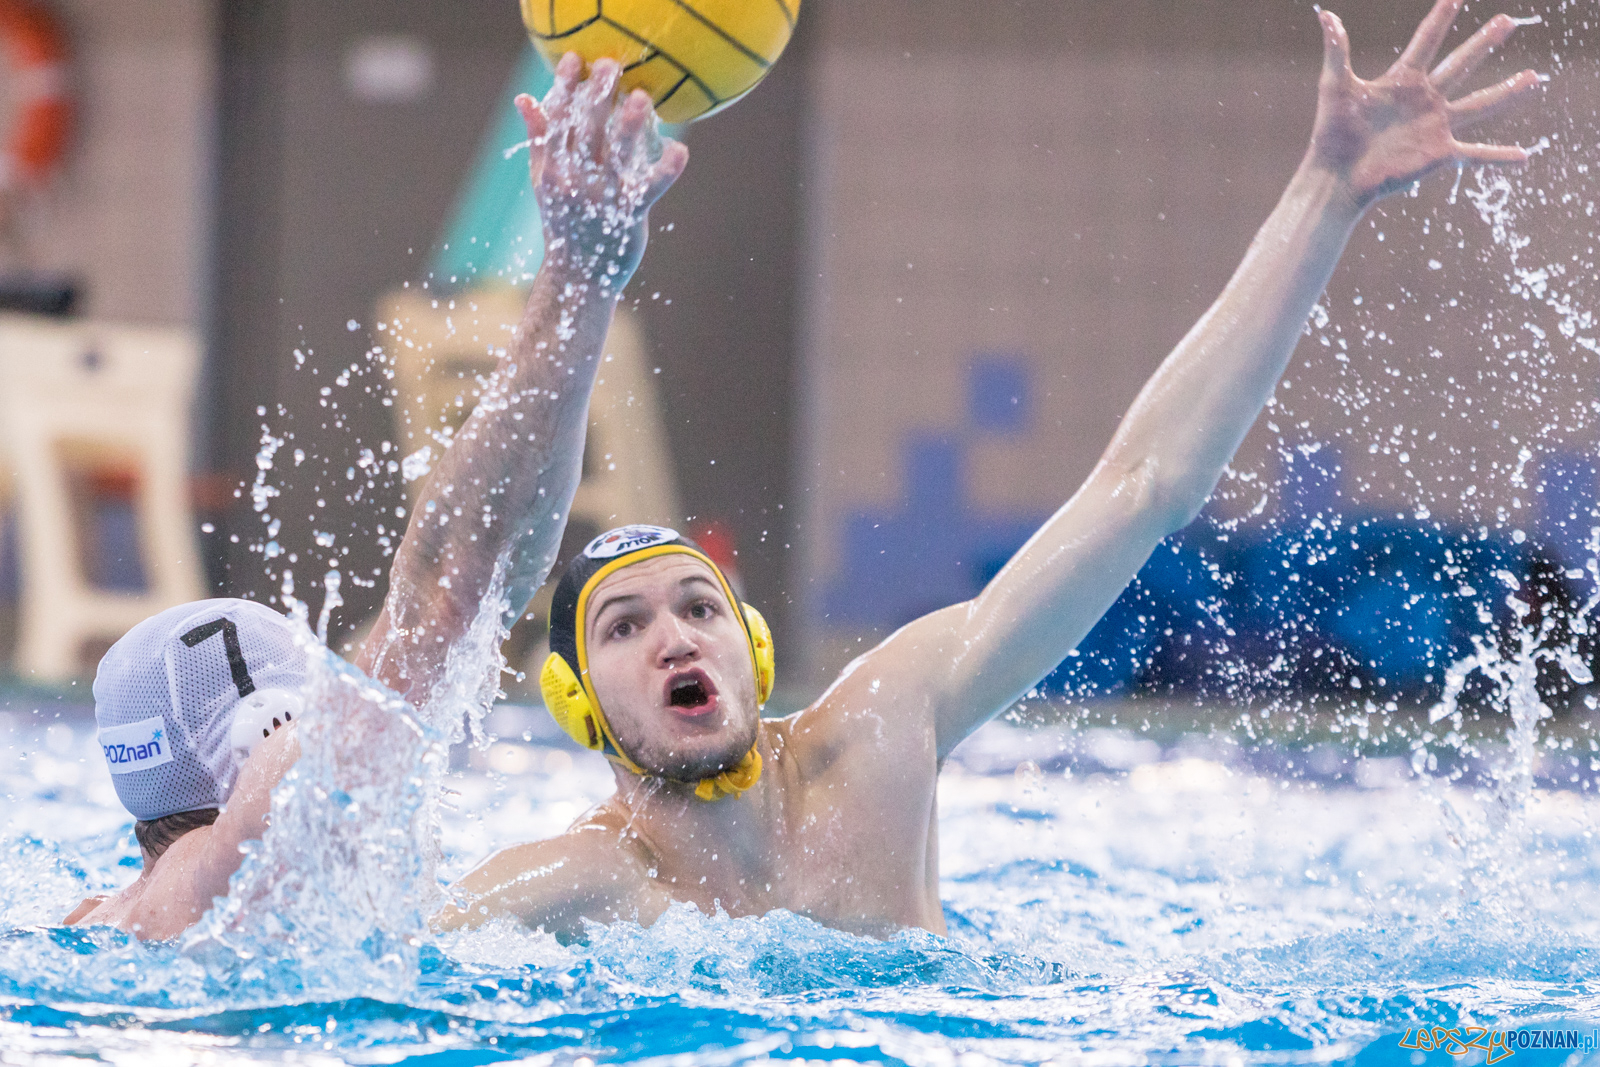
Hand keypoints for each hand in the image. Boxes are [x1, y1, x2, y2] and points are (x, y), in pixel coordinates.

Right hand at [515, 53, 688, 294]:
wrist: (577, 276)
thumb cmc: (564, 222)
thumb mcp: (544, 181)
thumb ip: (539, 139)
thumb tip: (525, 98)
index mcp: (553, 169)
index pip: (557, 121)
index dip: (564, 87)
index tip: (574, 59)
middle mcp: (575, 181)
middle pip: (586, 130)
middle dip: (597, 94)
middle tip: (611, 65)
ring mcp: (602, 198)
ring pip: (616, 155)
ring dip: (629, 125)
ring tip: (641, 97)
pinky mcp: (629, 215)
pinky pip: (650, 187)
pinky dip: (666, 168)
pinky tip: (679, 148)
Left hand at [1309, 0, 1539, 206]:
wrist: (1337, 176)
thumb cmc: (1332, 133)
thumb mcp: (1335, 87)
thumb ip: (1336, 51)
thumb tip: (1326, 15)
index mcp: (1402, 80)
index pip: (1426, 41)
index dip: (1441, 17)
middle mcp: (1425, 99)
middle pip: (1461, 64)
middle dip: (1484, 43)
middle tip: (1508, 22)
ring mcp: (1435, 126)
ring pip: (1480, 104)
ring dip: (1507, 92)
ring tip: (1534, 78)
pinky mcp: (1439, 154)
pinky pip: (1476, 154)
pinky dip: (1498, 156)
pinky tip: (1523, 156)